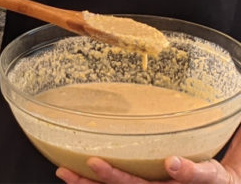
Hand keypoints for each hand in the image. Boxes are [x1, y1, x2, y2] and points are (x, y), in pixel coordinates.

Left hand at [56, 156, 240, 183]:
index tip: (172, 164)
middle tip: (94, 163)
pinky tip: (69, 173)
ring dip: (90, 183)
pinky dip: (90, 183)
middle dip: (116, 178)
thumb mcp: (226, 160)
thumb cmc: (218, 173)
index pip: (201, 176)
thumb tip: (234, 111)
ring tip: (65, 171)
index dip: (187, 172)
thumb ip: (229, 141)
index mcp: (205, 180)